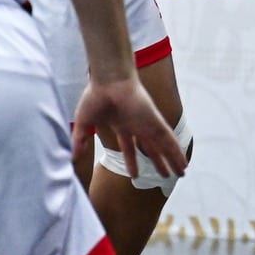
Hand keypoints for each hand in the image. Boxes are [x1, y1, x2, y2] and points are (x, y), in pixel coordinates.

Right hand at [72, 76, 188, 181]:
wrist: (108, 79)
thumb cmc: (95, 95)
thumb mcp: (84, 123)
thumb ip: (79, 140)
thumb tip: (72, 157)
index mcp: (121, 124)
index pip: (129, 147)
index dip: (132, 161)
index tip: (136, 175)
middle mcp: (137, 125)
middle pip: (151, 148)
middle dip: (158, 162)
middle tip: (166, 175)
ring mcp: (147, 123)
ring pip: (163, 146)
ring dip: (172, 159)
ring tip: (182, 173)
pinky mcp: (154, 121)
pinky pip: (168, 139)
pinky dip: (176, 151)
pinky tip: (182, 161)